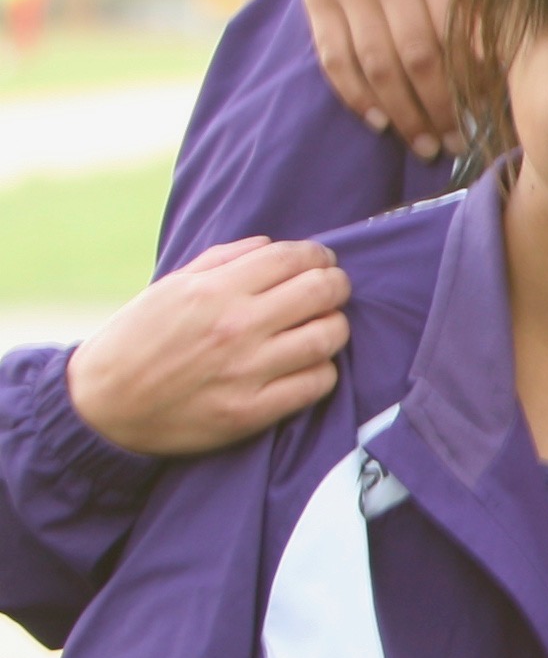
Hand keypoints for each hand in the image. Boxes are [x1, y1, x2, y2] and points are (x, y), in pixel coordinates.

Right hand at [66, 239, 349, 455]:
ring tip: (323, 325)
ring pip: (328, 337)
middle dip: (336, 285)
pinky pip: (317, 383)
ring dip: (335, 326)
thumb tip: (273, 246)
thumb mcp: (170, 288)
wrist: (102, 406)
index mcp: (212, 291)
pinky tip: (309, 364)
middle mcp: (234, 327)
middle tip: (332, 289)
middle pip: (321, 292)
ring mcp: (246, 371)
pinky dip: (323, 369)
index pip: (291, 258)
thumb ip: (222, 261)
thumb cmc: (137, 340)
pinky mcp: (251, 411)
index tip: (322, 261)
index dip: (318, 256)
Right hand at [288, 0, 475, 155]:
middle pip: (417, 56)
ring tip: (427, 145)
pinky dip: (358, 96)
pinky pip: (335, 58)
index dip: (473, 77)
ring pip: (376, 65)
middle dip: (441, 108)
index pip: (457, 28)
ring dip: (402, 114)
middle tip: (460, 142)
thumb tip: (509, 48)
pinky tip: (381, 123)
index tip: (491, 112)